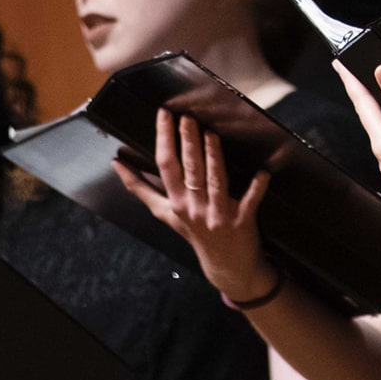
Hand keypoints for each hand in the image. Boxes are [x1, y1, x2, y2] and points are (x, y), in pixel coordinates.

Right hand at [112, 108, 275, 303]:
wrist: (225, 265)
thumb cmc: (194, 231)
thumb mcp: (164, 213)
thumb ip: (141, 189)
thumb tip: (117, 165)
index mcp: (175, 202)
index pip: (165, 166)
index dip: (163, 139)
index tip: (163, 114)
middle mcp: (194, 208)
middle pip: (188, 170)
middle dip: (187, 142)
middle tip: (186, 116)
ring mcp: (218, 214)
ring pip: (214, 181)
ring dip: (213, 157)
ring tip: (211, 134)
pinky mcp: (242, 220)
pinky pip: (250, 200)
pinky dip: (257, 187)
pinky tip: (263, 172)